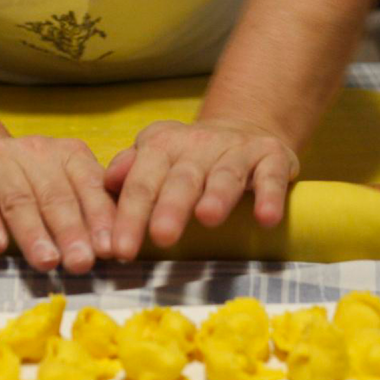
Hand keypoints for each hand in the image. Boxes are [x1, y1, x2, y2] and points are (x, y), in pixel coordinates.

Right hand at [0, 135, 115, 273]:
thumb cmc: (24, 182)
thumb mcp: (59, 186)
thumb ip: (86, 208)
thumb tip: (113, 248)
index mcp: (67, 154)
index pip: (88, 185)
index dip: (100, 217)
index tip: (110, 250)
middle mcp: (34, 150)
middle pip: (55, 195)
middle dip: (71, 231)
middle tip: (82, 263)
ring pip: (18, 198)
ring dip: (34, 233)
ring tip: (46, 262)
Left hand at [105, 118, 299, 260]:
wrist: (242, 129)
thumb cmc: (187, 159)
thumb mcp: (152, 157)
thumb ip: (129, 170)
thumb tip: (107, 181)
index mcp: (161, 146)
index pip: (141, 182)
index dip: (130, 215)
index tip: (120, 250)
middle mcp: (197, 145)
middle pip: (181, 180)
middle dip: (170, 208)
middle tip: (161, 237)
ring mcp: (236, 150)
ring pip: (225, 175)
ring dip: (217, 196)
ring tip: (208, 218)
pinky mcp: (272, 156)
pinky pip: (271, 176)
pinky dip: (269, 196)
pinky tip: (266, 218)